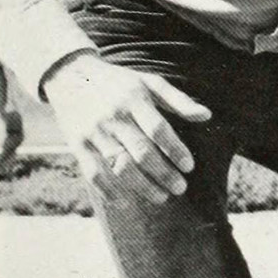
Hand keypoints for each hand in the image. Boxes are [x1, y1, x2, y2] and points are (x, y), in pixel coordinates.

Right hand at [43, 53, 211, 204]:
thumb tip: (207, 116)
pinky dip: (109, 191)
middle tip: (180, 188)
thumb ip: (178, 100)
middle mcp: (113, 116)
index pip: (158, 129)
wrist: (70, 75)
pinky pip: (93, 174)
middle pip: (141, 152)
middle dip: (164, 174)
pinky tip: (125, 202)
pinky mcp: (77, 145)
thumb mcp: (148, 82)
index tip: (189, 167)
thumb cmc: (119, 82)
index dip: (175, 150)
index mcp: (134, 99)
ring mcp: (94, 132)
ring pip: (120, 166)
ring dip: (143, 186)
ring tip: (161, 197)